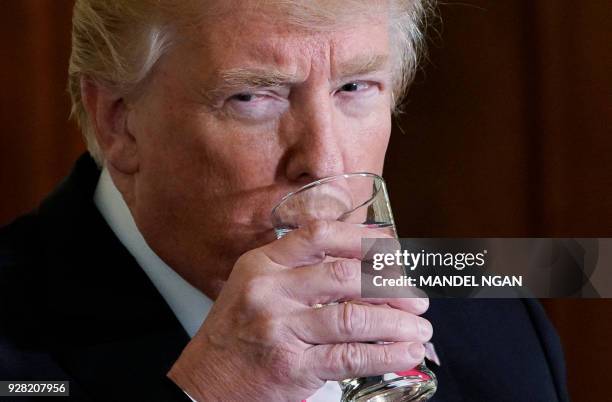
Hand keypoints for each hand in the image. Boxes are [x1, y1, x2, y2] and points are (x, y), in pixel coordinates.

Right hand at [167, 221, 431, 401]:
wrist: (204, 384)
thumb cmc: (237, 334)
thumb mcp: (257, 288)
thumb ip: (299, 273)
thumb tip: (364, 271)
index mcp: (263, 264)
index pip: (320, 235)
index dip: (363, 238)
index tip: (393, 248)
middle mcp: (270, 291)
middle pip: (345, 275)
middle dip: (392, 286)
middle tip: (416, 298)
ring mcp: (279, 329)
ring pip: (353, 318)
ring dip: (397, 323)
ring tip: (421, 329)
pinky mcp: (291, 366)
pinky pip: (350, 357)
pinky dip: (386, 354)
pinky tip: (407, 352)